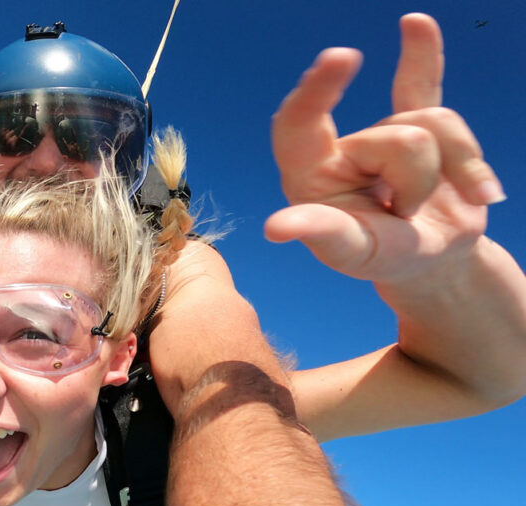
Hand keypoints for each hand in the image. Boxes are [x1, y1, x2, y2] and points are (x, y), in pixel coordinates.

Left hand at [265, 14, 505, 285]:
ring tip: (425, 203)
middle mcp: (341, 146)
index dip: (316, 91)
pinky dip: (422, 54)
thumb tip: (275, 228)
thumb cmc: (378, 257)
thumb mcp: (352, 252)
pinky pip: (422, 83)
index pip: (298, 123)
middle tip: (404, 213)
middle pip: (398, 134)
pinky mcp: (421, 129)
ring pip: (437, 122)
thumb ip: (324, 232)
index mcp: (309, 173)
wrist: (428, 260)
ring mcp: (382, 135)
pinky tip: (415, 24)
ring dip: (452, 171)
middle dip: (417, 181)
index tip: (339, 59)